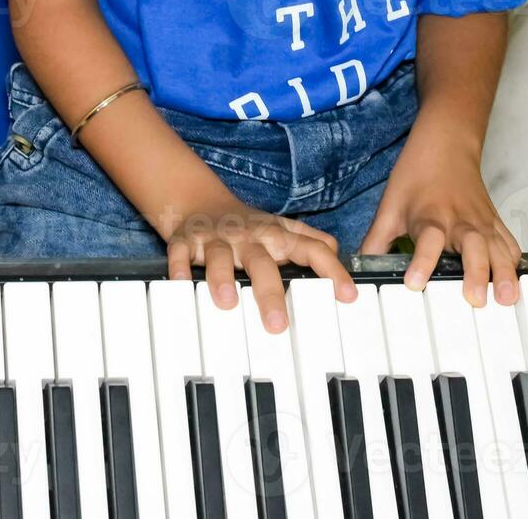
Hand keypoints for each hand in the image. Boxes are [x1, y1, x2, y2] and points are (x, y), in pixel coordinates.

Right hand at [166, 189, 356, 331]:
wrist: (200, 201)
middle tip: (278, 325)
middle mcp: (250, 236)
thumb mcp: (283, 229)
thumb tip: (342, 258)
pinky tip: (180, 284)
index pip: (312, 249)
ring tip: (227, 303)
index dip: (332, 271)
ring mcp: (218, 238)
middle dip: (270, 293)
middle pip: (263, 263)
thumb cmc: (249, 226)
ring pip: (221, 257)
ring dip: (222, 278)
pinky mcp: (187, 240)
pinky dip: (179, 268)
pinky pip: (181, 253)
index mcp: (278, 235)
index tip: (348, 296)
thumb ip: (313, 243)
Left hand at [359, 134, 521, 307]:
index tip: (413, 284)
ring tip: (507, 299)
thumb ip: (376, 241)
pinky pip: (509, 243)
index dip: (421, 262)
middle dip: (476, 273)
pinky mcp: (494, 222)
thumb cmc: (417, 174)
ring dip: (504, 273)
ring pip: (498, 247)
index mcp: (430, 217)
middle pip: (472, 246)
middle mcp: (459, 221)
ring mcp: (481, 222)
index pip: (427, 241)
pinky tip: (516, 282)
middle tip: (475, 299)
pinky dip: (514, 263)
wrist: (446, 142)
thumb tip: (359, 270)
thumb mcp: (390, 205)